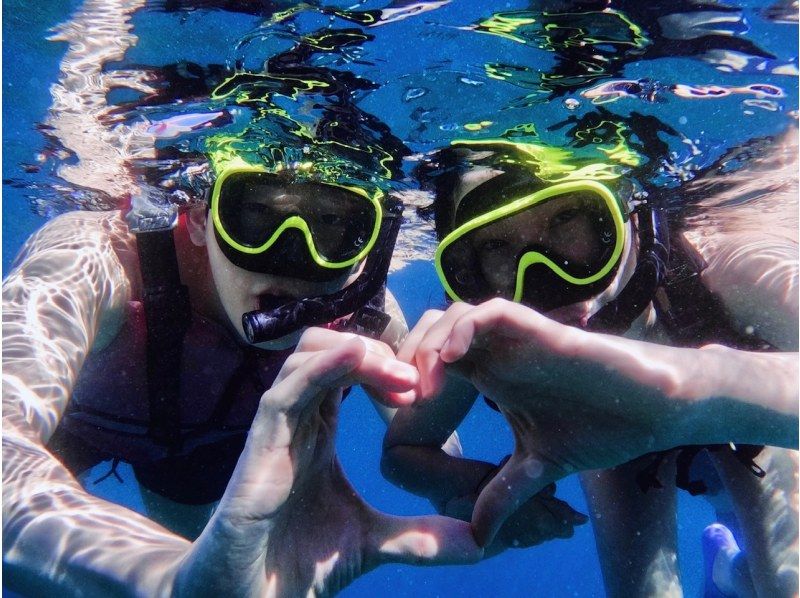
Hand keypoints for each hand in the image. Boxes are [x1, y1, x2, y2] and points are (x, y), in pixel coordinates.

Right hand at [175, 328, 481, 596]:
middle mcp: (297, 418)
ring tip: (401, 377)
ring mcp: (277, 427)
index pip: (349, 368)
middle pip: (330, 346)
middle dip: (377, 351)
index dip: (388, 364)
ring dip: (358, 352)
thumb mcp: (374, 542)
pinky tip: (358, 358)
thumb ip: (422, 537)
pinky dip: (323, 365)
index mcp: (319, 429)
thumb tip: (481, 543)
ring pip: (308, 353)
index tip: (426, 386)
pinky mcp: (260, 445)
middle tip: (417, 380)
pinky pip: (287, 388)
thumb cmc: (299, 564)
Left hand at [406, 299, 710, 545]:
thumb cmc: (602, 427)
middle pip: (430, 335)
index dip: (409, 387)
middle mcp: (496, 352)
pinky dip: (465, 330)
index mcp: (489, 376)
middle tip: (401, 401)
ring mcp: (516, 339)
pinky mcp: (539, 330)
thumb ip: (505, 492)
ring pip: (453, 317)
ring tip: (424, 388)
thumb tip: (479, 535)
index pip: (431, 366)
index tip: (401, 423)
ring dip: (429, 345)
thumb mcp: (539, 467)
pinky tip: (453, 360)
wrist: (654, 411)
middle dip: (406, 361)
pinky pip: (491, 313)